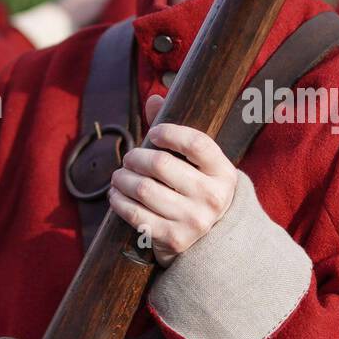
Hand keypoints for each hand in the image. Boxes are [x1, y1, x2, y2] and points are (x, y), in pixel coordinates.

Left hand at [107, 94, 237, 266]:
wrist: (210, 239)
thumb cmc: (197, 188)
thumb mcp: (197, 164)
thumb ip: (176, 133)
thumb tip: (154, 99)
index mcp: (223, 173)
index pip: (196, 143)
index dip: (170, 133)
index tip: (155, 132)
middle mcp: (212, 197)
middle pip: (160, 164)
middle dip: (135, 157)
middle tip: (129, 158)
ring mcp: (194, 220)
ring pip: (143, 189)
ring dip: (122, 178)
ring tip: (119, 175)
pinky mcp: (173, 238)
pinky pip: (135, 214)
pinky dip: (118, 200)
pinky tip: (116, 194)